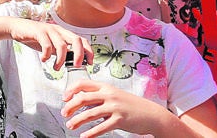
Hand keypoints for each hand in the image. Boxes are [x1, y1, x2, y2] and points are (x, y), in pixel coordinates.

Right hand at [7, 19, 93, 69]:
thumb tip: (73, 61)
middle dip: (80, 54)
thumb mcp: (51, 44)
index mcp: (63, 33)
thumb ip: (61, 51)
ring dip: (61, 59)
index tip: (90, 63)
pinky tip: (44, 60)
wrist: (17, 28)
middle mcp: (58, 30)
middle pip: (76, 40)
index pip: (81, 40)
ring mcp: (49, 30)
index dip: (88, 51)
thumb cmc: (34, 37)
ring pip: (62, 45)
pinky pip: (47, 45)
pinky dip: (47, 55)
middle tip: (77, 66)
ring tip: (56, 67)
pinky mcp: (39, 32)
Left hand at [63, 80, 181, 137]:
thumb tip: (82, 101)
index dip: (71, 90)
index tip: (64, 98)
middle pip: (83, 98)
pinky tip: (84, 136)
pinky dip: (91, 133)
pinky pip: (101, 127)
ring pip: (90, 114)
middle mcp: (109, 95)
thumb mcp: (116, 95)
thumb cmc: (132, 105)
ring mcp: (115, 107)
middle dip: (70, 106)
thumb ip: (100, 97)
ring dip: (77, 120)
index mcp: (107, 87)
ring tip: (71, 125)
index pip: (83, 84)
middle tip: (64, 113)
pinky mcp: (120, 120)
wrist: (152, 114)